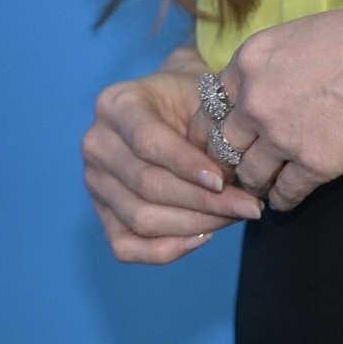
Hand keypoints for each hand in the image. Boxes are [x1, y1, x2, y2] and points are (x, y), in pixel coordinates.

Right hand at [81, 49, 264, 262]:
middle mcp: (97, 144)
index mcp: (115, 105)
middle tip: (248, 206)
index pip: (147, 141)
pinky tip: (203, 235)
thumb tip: (236, 172)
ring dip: (194, 224)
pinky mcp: (101, 214)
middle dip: (203, 201)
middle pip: (147, 185)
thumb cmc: (190, 98)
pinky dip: (167, 249)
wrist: (169, 106)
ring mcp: (94, 183)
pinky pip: (127, 246)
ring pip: (141, 219)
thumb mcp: (201, 94)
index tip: (224, 181)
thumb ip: (213, 126)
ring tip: (234, 216)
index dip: (186, 165)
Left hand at [185, 0, 342, 212]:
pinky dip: (282, 200)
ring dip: (256, 183)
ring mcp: (283, 136)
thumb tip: (255, 87)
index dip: (215, 127)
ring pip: (250, 175)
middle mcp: (255, 101)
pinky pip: (285, 194)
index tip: (224, 139)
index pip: (209, 107)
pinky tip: (285, 199)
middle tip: (237, 169)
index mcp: (248, 63)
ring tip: (263, 187)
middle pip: (223, 145)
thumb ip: (267, 65)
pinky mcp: (315, 164)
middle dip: (228, 160)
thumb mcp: (296, 35)